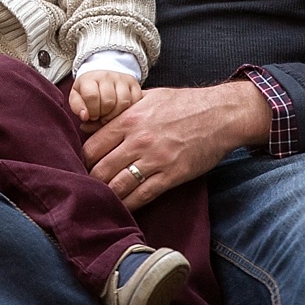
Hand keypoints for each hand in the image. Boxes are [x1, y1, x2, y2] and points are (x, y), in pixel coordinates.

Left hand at [69, 70, 142, 124]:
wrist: (102, 77)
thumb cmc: (88, 91)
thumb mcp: (77, 97)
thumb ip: (77, 107)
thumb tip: (84, 116)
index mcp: (89, 78)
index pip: (91, 96)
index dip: (92, 111)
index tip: (91, 116)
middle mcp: (107, 76)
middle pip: (108, 101)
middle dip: (104, 115)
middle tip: (101, 117)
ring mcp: (122, 79)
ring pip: (123, 103)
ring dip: (116, 115)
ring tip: (111, 116)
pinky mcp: (135, 84)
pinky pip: (135, 101)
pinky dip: (129, 111)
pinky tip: (121, 112)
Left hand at [82, 81, 270, 209]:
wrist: (219, 114)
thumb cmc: (182, 103)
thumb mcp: (147, 97)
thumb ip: (118, 110)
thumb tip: (88, 122)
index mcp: (129, 119)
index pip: (91, 147)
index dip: (84, 160)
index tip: (85, 166)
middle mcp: (138, 140)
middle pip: (101, 169)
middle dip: (93, 181)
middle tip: (91, 187)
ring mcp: (155, 159)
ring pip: (119, 186)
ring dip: (108, 195)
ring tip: (104, 199)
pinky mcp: (172, 175)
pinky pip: (143, 195)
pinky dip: (130, 204)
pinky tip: (124, 207)